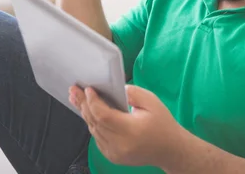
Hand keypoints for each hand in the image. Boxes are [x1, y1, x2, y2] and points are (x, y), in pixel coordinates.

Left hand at [69, 85, 184, 167]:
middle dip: (83, 104)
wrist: (170, 149)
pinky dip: (93, 124)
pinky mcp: (113, 157)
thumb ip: (131, 93)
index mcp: (131, 131)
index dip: (93, 101)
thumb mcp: (151, 101)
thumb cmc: (162, 123)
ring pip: (94, 130)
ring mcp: (115, 153)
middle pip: (95, 122)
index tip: (88, 89)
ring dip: (85, 114)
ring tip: (77, 99)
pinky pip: (98, 138)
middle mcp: (120, 145)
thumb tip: (112, 88)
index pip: (103, 115)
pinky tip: (88, 113)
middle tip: (74, 90)